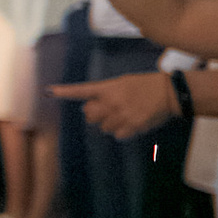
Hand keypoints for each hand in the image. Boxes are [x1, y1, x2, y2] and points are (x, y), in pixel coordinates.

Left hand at [52, 71, 181, 138]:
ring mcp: (121, 115)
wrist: (169, 93)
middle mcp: (112, 102)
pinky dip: (121, 131)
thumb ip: (106, 94)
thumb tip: (92, 110)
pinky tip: (131, 122)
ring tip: (124, 114)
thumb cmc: (146, 85)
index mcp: (109, 88)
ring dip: (110, 123)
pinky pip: (117, 134)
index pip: (82, 90)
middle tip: (108, 109)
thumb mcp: (123, 83)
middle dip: (95, 114)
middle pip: (89, 115)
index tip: (48, 91)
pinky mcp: (132, 126)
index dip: (64, 91)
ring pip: (103, 127)